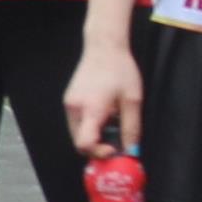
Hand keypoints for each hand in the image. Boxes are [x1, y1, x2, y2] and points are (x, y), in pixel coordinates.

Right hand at [65, 37, 142, 155]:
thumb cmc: (120, 69)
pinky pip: (77, 123)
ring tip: (111, 124)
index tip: (114, 149)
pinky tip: (103, 115)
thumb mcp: (133, 100)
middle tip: (115, 143)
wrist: (104, 47)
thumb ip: (132, 128)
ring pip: (77, 134)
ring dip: (93, 137)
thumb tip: (132, 150)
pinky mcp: (69, 101)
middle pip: (80, 143)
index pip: (85, 145)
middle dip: (98, 148)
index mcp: (91, 109)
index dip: (99, 154)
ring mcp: (69, 105)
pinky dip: (89, 127)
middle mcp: (75, 109)